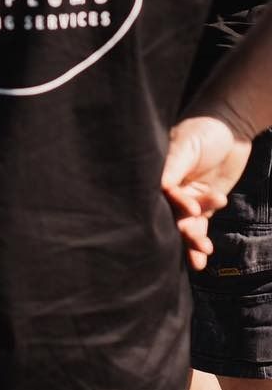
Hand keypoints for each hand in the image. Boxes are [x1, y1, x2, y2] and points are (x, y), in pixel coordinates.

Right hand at [162, 115, 252, 269]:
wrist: (231, 129)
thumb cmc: (205, 130)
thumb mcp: (187, 144)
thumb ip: (173, 165)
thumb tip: (160, 187)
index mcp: (159, 170)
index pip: (159, 193)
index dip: (173, 204)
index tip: (191, 209)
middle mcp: (169, 185)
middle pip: (170, 213)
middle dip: (182, 228)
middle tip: (196, 239)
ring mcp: (186, 196)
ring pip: (185, 224)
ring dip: (192, 240)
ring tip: (204, 249)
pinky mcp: (203, 205)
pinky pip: (199, 227)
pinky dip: (199, 244)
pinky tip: (201, 260)